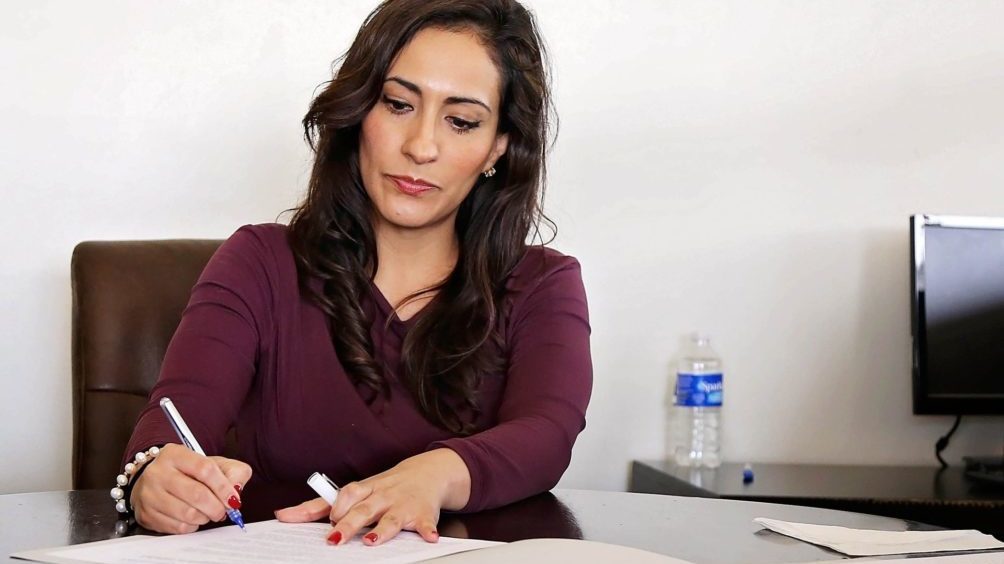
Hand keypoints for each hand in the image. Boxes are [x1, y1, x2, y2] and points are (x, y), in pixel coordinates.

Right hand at [131, 443, 252, 533]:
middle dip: (217, 507)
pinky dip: (192, 526)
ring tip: (208, 513)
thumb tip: (236, 490)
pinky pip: (177, 527)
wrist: (156, 480)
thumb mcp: (213, 463)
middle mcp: (158, 473)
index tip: (233, 499)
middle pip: (197, 494)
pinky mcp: (146, 514)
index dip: (223, 487)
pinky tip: (193, 518)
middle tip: (223, 510)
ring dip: (205, 517)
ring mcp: (149, 495)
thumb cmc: (189, 472)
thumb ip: (233, 472)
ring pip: (187, 514)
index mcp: (175, 454)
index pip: (205, 469)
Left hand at [275, 449, 470, 545]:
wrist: (428, 473)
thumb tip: (283, 515)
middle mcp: (382, 495)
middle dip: (350, 523)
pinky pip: (425, 522)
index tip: (327, 518)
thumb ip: (321, 505)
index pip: (347, 493)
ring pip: (391, 516)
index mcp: (365, 490)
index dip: (336, 506)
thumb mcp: (356, 492)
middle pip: (364, 508)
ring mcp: (403, 504)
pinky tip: (429, 537)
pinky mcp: (423, 513)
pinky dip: (427, 529)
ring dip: (383, 528)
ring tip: (372, 540)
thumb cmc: (385, 486)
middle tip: (336, 538)